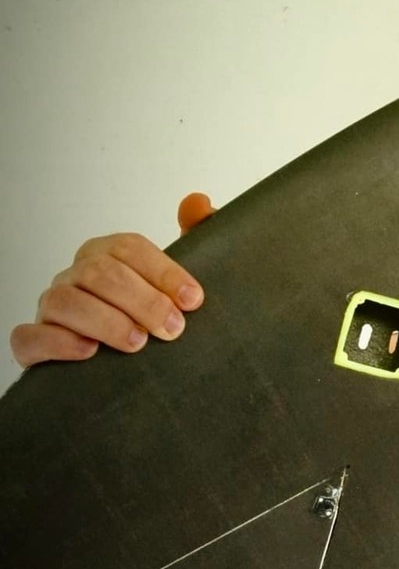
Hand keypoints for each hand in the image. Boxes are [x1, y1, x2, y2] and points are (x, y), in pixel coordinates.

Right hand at [9, 193, 215, 367]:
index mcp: (106, 255)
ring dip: (106, 322)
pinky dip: (60, 343)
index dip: (164, 272)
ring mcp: (50, 308)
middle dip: (142, 301)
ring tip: (138, 343)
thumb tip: (198, 200)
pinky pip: (30, 336)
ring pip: (64, 301)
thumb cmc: (148, 316)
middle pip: (100, 273)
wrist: (118, 367)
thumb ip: (193, 237)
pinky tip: (90, 353)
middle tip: (173, 329)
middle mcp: (75, 276)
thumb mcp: (176, 281)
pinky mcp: (31, 343)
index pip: (129, 248)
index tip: (194, 300)